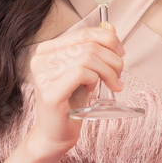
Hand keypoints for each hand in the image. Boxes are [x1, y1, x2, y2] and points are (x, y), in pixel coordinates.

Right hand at [25, 23, 125, 159]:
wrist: (55, 134)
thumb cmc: (70, 103)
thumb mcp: (85, 71)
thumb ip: (95, 49)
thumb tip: (111, 28)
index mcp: (46, 50)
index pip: (82, 33)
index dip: (107, 39)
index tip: (121, 52)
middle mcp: (40, 59)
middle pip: (88, 45)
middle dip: (112, 59)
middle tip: (119, 75)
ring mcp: (42, 75)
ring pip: (87, 58)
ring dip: (107, 71)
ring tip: (112, 84)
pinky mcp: (50, 92)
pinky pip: (81, 73)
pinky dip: (94, 79)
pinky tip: (93, 89)